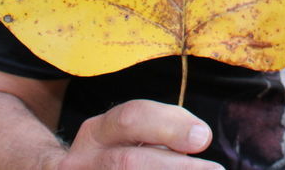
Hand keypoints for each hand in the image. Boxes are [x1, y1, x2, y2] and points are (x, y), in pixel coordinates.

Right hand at [55, 100, 219, 168]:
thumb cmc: (112, 155)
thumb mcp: (129, 136)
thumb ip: (163, 130)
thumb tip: (200, 136)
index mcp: (96, 133)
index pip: (132, 118)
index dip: (170, 126)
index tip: (204, 138)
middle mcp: (81, 161)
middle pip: (127, 162)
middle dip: (176, 167)